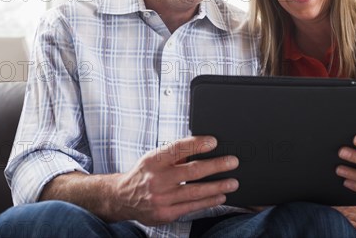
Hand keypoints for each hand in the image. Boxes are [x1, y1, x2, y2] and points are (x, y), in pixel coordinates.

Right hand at [113, 136, 238, 225]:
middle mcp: (157, 179)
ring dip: (218, 186)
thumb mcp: (154, 157)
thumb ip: (176, 153)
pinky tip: (220, 196)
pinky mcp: (165, 213)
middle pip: (192, 171)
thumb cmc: (145, 173)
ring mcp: (161, 198)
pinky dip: (208, 201)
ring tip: (233, 182)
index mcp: (154, 160)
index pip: (178, 148)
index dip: (197, 144)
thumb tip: (203, 144)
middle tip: (233, 162)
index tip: (214, 141)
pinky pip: (192, 206)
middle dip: (216, 166)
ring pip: (195, 191)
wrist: (122, 198)